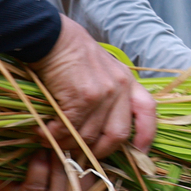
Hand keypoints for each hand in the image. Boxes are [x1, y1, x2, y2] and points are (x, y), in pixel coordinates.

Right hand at [0, 16, 157, 190]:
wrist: (52, 36)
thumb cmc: (72, 53)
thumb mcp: (102, 69)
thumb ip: (109, 93)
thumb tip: (100, 128)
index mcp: (127, 81)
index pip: (148, 111)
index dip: (146, 136)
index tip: (139, 153)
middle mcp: (120, 88)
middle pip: (118, 135)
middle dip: (98, 151)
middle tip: (80, 154)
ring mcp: (103, 93)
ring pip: (89, 136)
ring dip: (69, 144)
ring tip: (53, 140)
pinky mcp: (82, 97)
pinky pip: (70, 128)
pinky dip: (54, 135)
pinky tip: (42, 132)